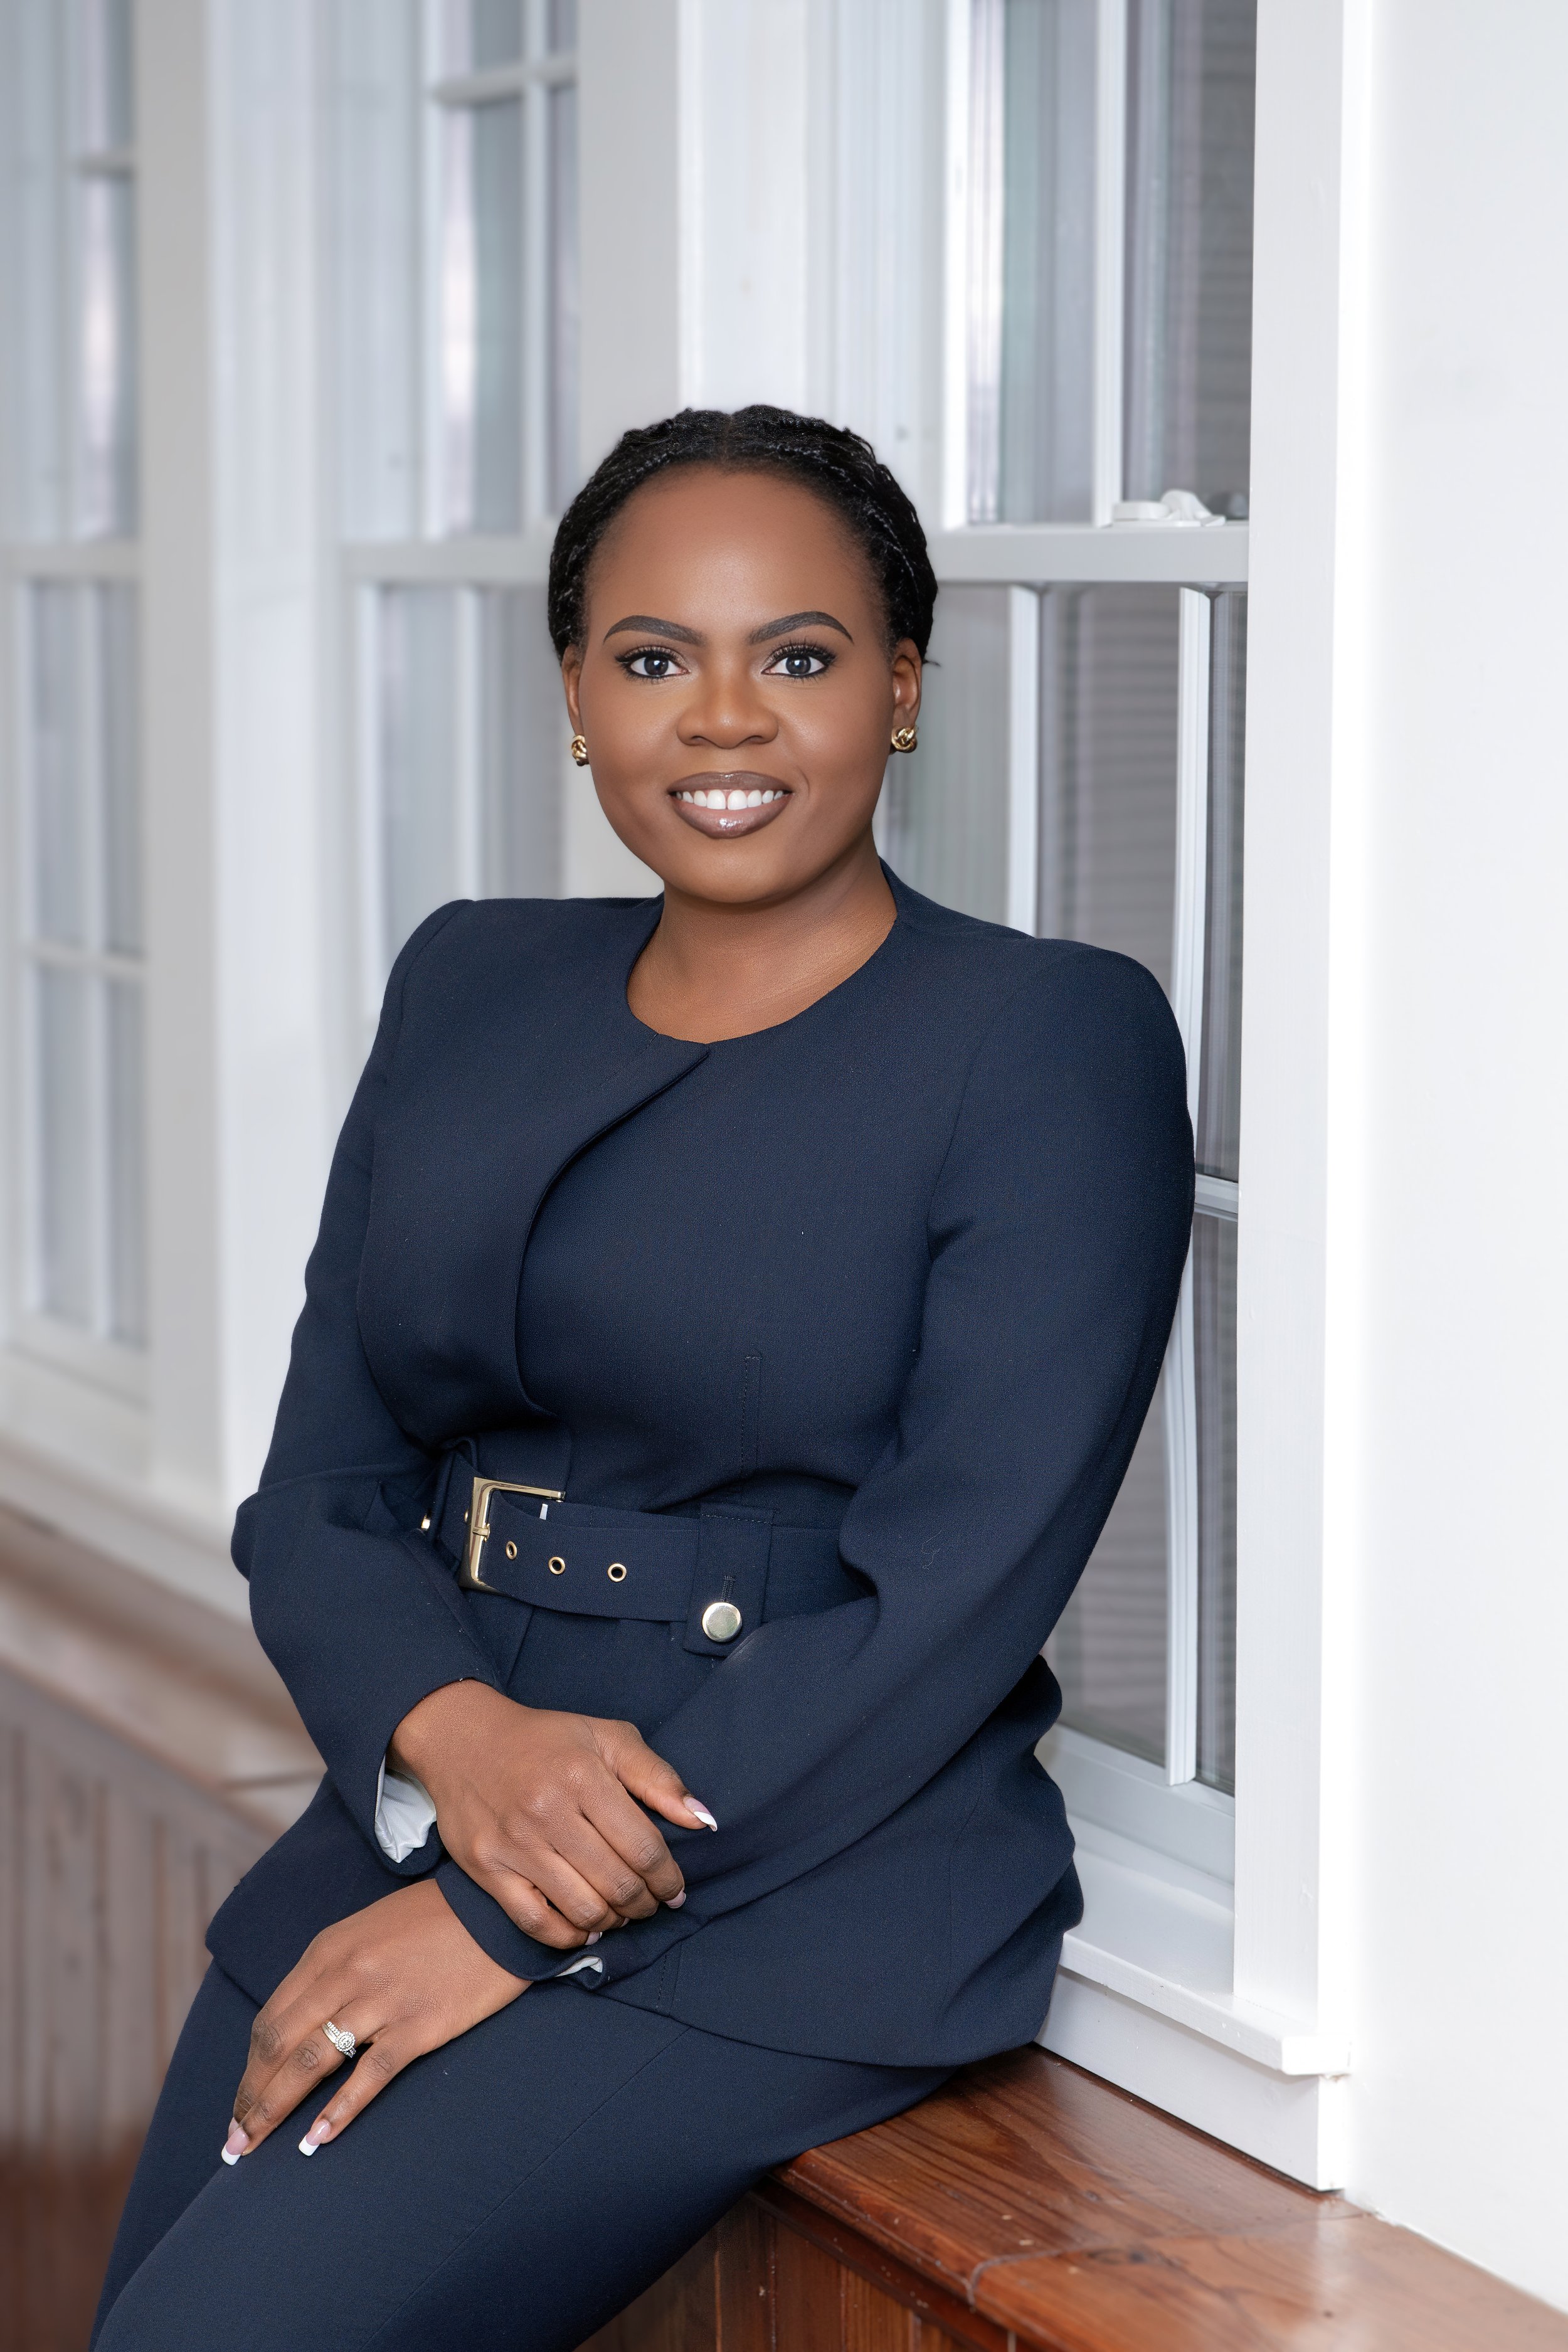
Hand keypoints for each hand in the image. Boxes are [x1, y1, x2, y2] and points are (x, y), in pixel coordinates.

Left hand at [222, 1880, 525, 2160]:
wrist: (496, 1910)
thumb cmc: (432, 1920)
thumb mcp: (367, 1931)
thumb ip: (329, 1973)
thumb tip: (296, 2027)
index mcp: (328, 1950)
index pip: (271, 2020)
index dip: (249, 2069)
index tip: (239, 2103)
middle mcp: (346, 1973)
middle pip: (279, 2046)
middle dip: (250, 2098)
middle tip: (234, 2140)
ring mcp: (382, 2001)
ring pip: (312, 2063)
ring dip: (274, 2111)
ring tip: (253, 2147)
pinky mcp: (418, 2025)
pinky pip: (369, 2076)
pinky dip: (337, 2112)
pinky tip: (316, 2139)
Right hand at [389, 1682, 715, 1949]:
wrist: (463, 1739)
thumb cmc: (546, 1739)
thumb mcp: (606, 1737)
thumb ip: (657, 1777)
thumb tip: (702, 1821)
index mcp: (583, 1776)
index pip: (643, 1847)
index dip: (668, 1878)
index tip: (675, 1890)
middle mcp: (547, 1811)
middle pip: (617, 1884)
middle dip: (646, 1904)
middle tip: (652, 1905)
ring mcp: (514, 1844)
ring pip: (582, 1910)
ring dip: (614, 1922)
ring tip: (622, 1914)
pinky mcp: (486, 1869)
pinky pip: (535, 1923)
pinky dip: (568, 1937)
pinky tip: (586, 1927)